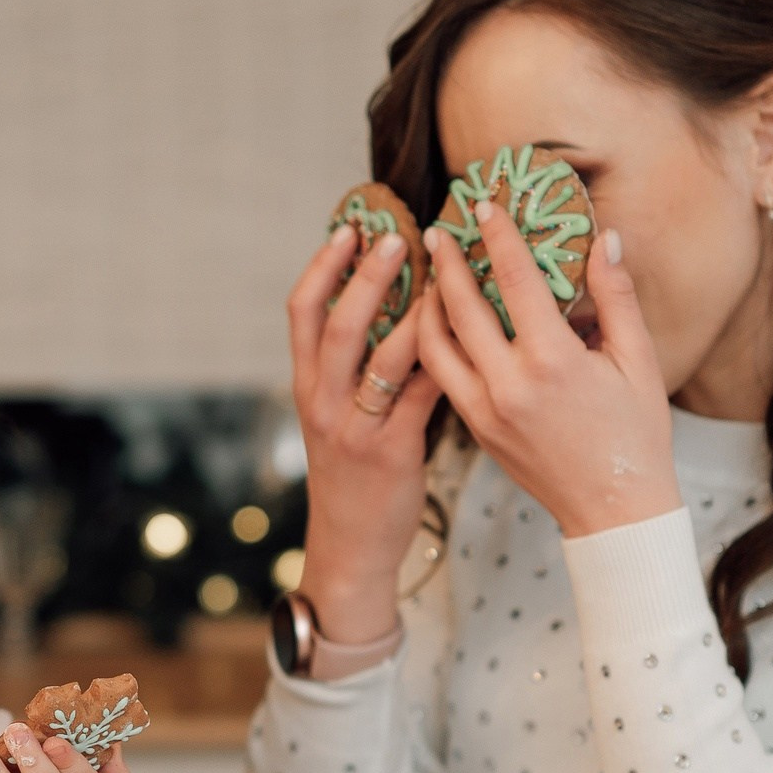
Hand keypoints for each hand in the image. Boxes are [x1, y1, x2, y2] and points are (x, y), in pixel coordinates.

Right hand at [286, 219, 446, 644]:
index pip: (302, 313)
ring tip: (443, 274)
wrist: (351, 544)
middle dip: (366, 276)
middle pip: (338, 324)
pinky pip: (419, 394)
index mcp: (307, 385)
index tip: (347, 228)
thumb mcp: (337, 416)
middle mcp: (323, 401)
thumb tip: (393, 306)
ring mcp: (355, 427)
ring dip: (412, 310)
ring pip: (380, 356)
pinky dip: (443, 359)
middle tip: (397, 235)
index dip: (322, 266)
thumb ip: (356, 368)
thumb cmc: (354, 473)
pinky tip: (470, 334)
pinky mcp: (390, 451)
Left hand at [415, 201, 679, 537]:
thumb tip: (606, 238)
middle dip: (448, 263)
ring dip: (428, 304)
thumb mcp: (639, 361)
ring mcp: (485, 411)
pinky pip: (442, 377)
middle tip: (438, 230)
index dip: (499, 236)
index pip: (515, 281)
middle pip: (461, 308)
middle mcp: (509, 385)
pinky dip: (434, 344)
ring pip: (436, 346)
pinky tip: (440, 323)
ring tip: (432, 275)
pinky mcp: (475, 430)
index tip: (483, 204)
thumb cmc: (635, 435)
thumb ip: (615, 296)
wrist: (614, 511)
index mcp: (552, 362)